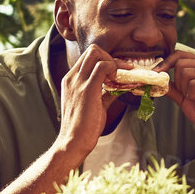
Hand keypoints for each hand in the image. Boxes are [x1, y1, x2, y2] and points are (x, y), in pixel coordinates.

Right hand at [56, 43, 116, 159]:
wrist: (73, 142)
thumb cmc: (83, 127)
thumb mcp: (94, 105)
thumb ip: (104, 93)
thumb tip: (120, 87)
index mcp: (71, 80)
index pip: (89, 57)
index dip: (106, 60)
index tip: (119, 71)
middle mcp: (72, 77)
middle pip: (93, 50)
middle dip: (111, 57)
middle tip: (123, 71)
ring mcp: (78, 82)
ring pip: (97, 53)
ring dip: (114, 62)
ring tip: (123, 76)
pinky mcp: (88, 88)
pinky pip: (103, 66)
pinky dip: (115, 69)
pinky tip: (120, 82)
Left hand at [163, 51, 194, 139]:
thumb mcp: (184, 97)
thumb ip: (172, 87)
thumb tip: (155, 79)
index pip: (180, 54)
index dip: (165, 63)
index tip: (155, 73)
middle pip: (180, 64)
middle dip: (179, 83)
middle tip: (190, 95)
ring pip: (185, 74)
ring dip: (187, 91)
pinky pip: (193, 85)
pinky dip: (194, 96)